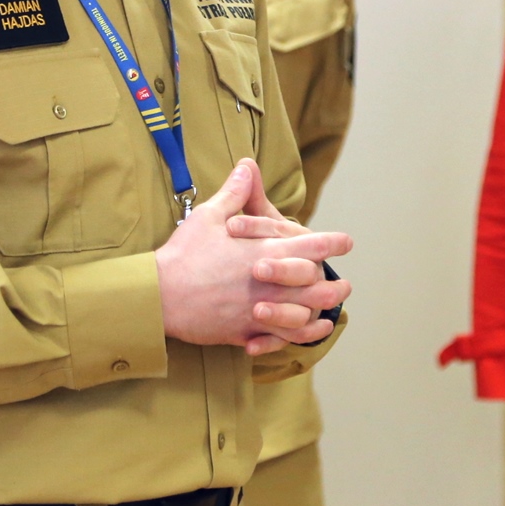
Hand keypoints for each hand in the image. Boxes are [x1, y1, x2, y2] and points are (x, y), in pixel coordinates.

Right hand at [155, 159, 351, 354]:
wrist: (159, 296)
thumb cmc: (184, 253)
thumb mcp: (209, 215)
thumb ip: (235, 193)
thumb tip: (247, 166)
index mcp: (263, 251)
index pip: (309, 245)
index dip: (331, 243)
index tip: (346, 242)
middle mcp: (268, 283)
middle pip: (315, 286)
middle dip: (333, 284)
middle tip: (345, 284)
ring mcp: (258, 310)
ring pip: (302, 315)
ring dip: (321, 312)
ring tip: (331, 310)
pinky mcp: (244, 331)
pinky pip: (280, 338)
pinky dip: (297, 336)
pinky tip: (305, 332)